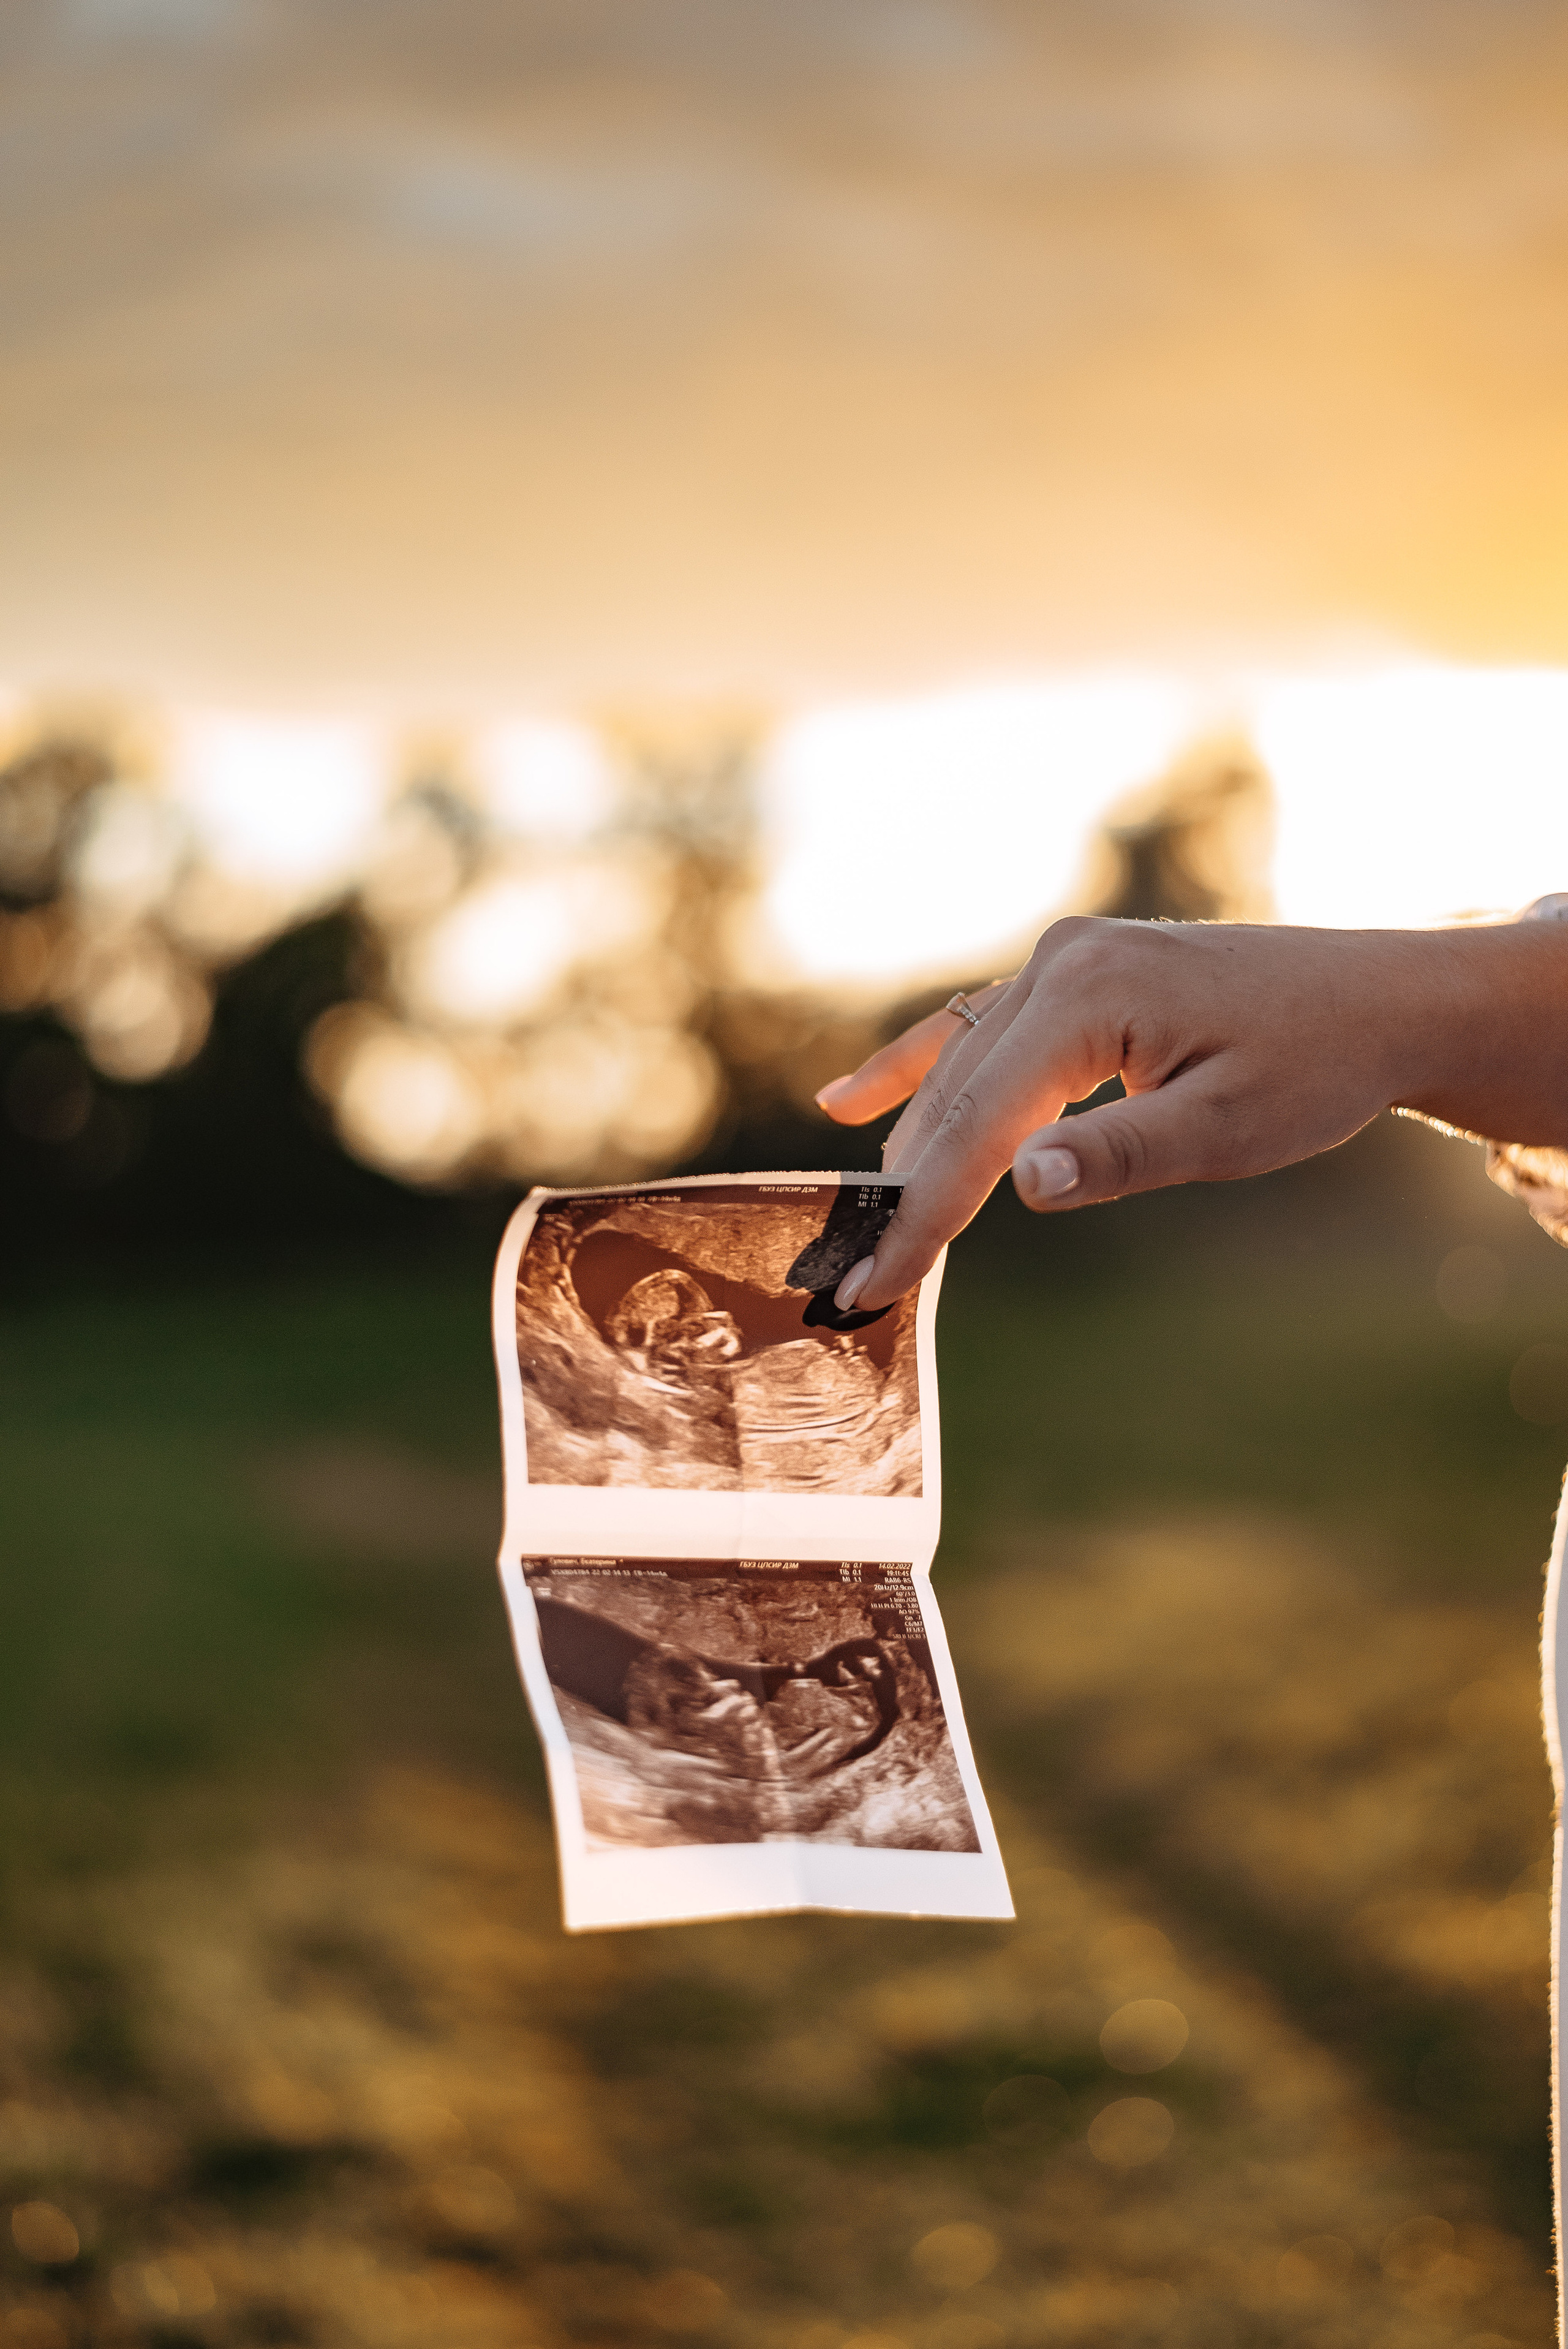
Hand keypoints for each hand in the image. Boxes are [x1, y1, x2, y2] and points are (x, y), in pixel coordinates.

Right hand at [814, 913, 1567, 1310]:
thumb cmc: (1315, 1065)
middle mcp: (1061, 960)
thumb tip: (1022, 1182)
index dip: (925, 1213)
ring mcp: (1064, 958)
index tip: (875, 1282)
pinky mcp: (1077, 972)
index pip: (982, 1124)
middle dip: (909, 1191)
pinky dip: (920, 1067)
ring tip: (862, 1222)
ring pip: (962, 1065)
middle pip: (959, 1095)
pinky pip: (978, 1027)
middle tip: (855, 1277)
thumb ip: (1120, 1153)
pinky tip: (850, 1100)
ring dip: (913, 1142)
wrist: (1380, 1001)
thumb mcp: (1227, 1127)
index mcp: (1091, 996)